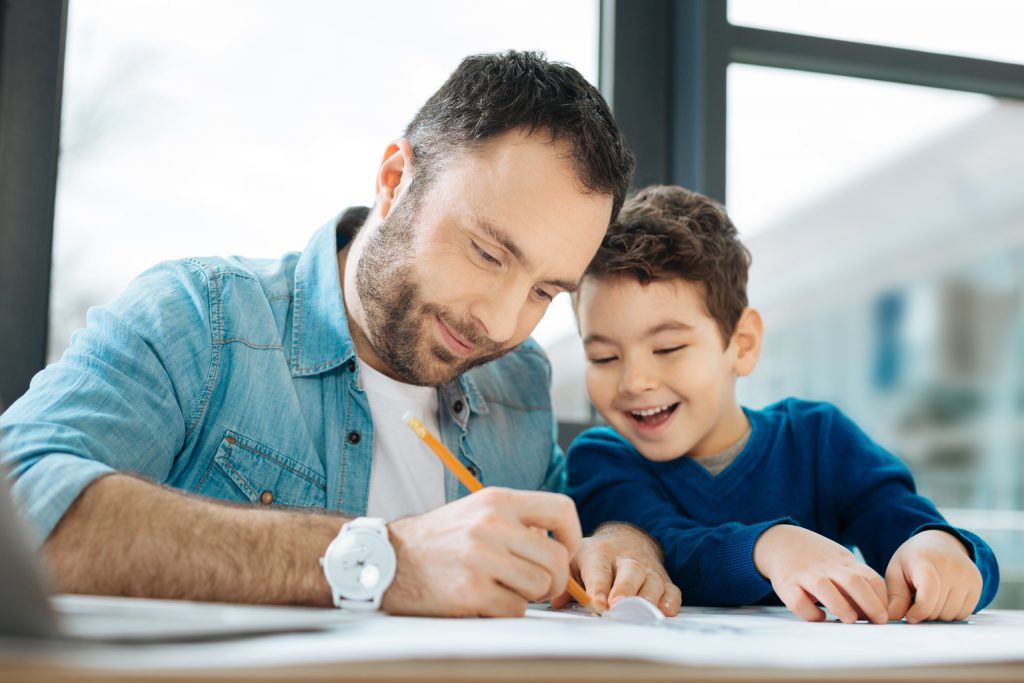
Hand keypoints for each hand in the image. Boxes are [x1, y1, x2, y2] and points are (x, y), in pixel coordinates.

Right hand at [381, 487, 580, 616]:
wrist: (387, 559)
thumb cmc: (437, 539)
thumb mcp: (476, 511)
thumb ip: (516, 521)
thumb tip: (560, 544)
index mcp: (497, 500)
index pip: (561, 509)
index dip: (573, 535)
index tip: (565, 550)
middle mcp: (492, 525)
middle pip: (557, 558)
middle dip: (554, 579)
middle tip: (540, 586)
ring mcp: (482, 558)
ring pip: (540, 586)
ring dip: (528, 595)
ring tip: (503, 588)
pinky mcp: (472, 591)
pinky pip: (515, 609)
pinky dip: (506, 611)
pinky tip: (485, 600)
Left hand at [551, 522, 681, 615]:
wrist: (625, 539)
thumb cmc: (596, 557)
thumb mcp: (575, 560)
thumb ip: (567, 581)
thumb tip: (557, 601)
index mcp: (600, 553)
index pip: (599, 569)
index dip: (598, 587)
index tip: (597, 603)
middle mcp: (627, 559)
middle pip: (630, 571)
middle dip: (625, 590)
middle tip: (618, 606)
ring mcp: (647, 568)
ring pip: (652, 581)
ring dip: (647, 598)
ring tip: (640, 614)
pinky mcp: (663, 579)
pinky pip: (671, 590)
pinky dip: (669, 601)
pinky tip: (664, 611)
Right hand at [753, 524, 887, 623]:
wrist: (779, 542)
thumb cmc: (815, 558)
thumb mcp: (839, 561)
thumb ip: (856, 581)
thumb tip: (874, 611)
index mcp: (843, 562)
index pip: (870, 578)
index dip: (881, 598)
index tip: (884, 615)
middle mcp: (826, 567)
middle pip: (852, 581)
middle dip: (869, 602)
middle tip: (878, 621)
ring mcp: (805, 575)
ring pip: (824, 588)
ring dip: (841, 605)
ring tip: (850, 620)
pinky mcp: (786, 585)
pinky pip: (798, 601)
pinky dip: (810, 612)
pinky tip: (819, 616)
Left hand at [885, 529, 981, 622]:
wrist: (940, 543)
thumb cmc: (913, 559)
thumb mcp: (896, 572)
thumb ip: (895, 596)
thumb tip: (893, 617)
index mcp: (924, 560)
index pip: (928, 593)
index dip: (919, 611)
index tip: (909, 616)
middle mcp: (950, 566)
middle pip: (938, 609)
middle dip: (924, 612)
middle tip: (917, 600)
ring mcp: (967, 575)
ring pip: (951, 615)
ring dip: (938, 614)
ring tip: (930, 598)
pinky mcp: (977, 583)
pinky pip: (964, 613)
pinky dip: (952, 613)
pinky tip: (943, 599)